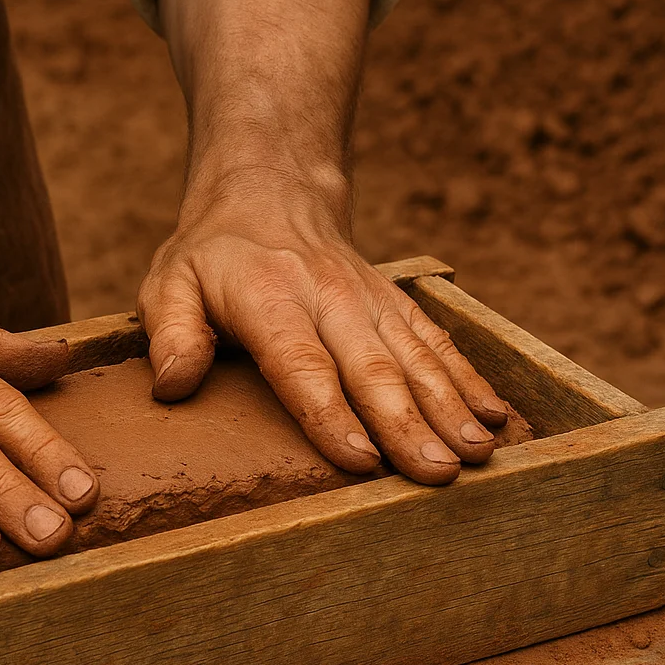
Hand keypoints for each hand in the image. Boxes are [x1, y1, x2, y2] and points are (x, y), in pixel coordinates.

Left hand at [138, 171, 508, 483]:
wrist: (271, 191)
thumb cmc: (213, 255)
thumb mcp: (169, 282)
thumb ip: (169, 332)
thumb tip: (171, 385)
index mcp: (271, 300)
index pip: (302, 365)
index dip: (330, 414)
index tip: (359, 459)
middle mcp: (330, 298)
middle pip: (372, 368)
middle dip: (408, 423)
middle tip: (437, 472)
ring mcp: (371, 299)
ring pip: (416, 356)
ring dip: (450, 405)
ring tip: (477, 453)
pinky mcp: (397, 303)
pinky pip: (437, 341)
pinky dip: (469, 377)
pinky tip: (495, 415)